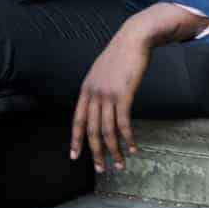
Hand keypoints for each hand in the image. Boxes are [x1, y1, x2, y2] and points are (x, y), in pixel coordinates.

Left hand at [70, 18, 148, 172]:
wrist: (134, 38)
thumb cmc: (122, 53)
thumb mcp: (102, 70)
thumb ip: (99, 86)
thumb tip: (101, 100)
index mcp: (86, 89)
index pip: (77, 120)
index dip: (76, 140)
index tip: (74, 156)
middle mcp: (94, 94)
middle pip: (91, 130)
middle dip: (96, 153)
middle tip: (101, 169)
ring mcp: (108, 95)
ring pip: (107, 131)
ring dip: (114, 151)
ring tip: (121, 164)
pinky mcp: (123, 95)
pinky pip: (123, 124)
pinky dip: (128, 139)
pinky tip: (133, 148)